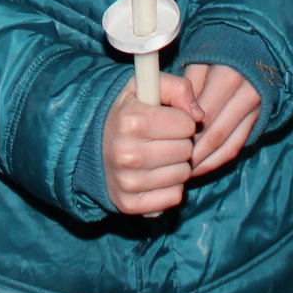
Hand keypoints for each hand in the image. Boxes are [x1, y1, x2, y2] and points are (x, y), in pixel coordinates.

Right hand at [103, 74, 203, 215]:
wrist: (94, 147)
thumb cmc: (127, 115)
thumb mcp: (145, 88)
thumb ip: (177, 88)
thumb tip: (198, 115)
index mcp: (131, 121)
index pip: (187, 124)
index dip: (181, 120)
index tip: (166, 120)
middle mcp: (127, 154)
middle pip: (186, 151)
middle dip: (180, 143)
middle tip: (162, 139)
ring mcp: (127, 182)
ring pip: (183, 175)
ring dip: (176, 165)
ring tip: (158, 156)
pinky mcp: (129, 204)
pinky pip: (174, 197)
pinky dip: (170, 187)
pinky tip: (154, 175)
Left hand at [183, 64, 264, 177]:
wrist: (251, 53)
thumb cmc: (215, 60)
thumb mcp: (198, 63)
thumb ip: (186, 87)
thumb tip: (179, 115)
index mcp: (229, 76)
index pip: (205, 112)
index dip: (185, 130)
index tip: (166, 142)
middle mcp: (246, 94)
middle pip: (216, 132)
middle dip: (193, 150)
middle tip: (172, 160)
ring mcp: (254, 110)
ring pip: (227, 144)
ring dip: (204, 160)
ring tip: (184, 168)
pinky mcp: (257, 122)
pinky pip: (236, 147)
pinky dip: (217, 160)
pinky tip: (200, 166)